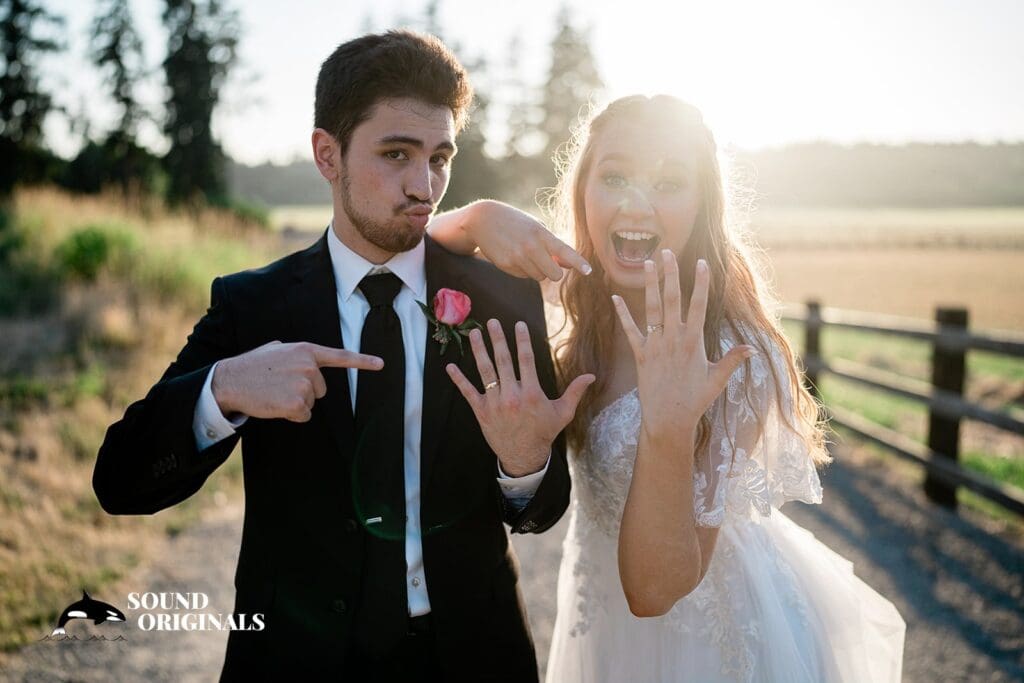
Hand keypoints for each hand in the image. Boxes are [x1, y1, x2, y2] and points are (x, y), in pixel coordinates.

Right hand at [212, 341, 382, 421]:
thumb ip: (293, 353)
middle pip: (321, 389)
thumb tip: (301, 358)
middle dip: (305, 391)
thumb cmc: (251, 366)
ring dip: (295, 402)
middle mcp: (309, 365)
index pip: (339, 356)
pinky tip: (275, 404)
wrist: (230, 380)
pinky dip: (291, 414)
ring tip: (274, 393)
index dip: (363, 361)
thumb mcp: (275, 350)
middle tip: (280, 386)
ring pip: (311, 403)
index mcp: (305, 350)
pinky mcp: (297, 403)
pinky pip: (303, 415)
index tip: (381, 364)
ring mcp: (304, 384)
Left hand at [446, 318, 594, 475]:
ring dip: (479, 351)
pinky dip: (458, 379)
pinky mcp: (481, 411)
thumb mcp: (563, 413)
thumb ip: (575, 392)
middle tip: (492, 322)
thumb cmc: (544, 432)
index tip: (518, 325)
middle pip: (503, 361)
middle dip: (497, 339)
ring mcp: (494, 403)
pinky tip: (450, 366)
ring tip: (474, 333)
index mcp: (531, 393)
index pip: (526, 360)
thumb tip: (591, 376)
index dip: (522, 341)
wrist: (524, 456)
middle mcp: (512, 396)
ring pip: (485, 372)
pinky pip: (468, 392)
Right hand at [464, 200, 591, 280]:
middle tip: (547, 262)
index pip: (564, 251)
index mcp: (541, 233)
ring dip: (537, 270)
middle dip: (553, 272)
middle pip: (554, 274)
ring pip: (539, 277)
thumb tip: (569, 265)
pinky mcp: (506, 265)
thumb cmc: (516, 223)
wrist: (483, 220)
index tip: (589, 271)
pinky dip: (522, 270)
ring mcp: (517, 257)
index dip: (578, 262)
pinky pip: (523, 276)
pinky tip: (513, 256)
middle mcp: (531, 246)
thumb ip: (553, 247)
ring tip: (525, 254)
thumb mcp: (535, 228)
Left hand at [612, 250, 755, 443]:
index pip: (698, 306)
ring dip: (649, 285)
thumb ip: (733, 360)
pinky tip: (614, 297)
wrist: (668, 420)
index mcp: (693, 342)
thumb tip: (752, 348)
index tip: (701, 263)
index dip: (700, 283)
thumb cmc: (695, 401)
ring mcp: (655, 346)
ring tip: (646, 263)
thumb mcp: (717, 380)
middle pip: (672, 300)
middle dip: (670, 274)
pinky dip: (622, 314)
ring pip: (652, 309)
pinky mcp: (640, 356)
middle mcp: (674, 340)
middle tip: (666, 252)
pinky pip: (630, 331)